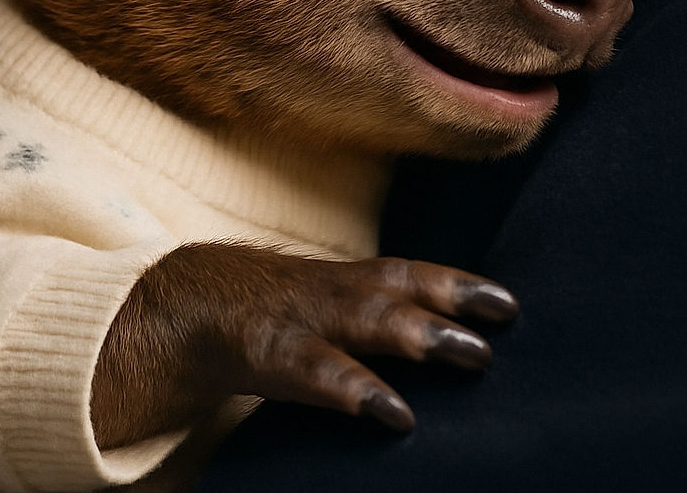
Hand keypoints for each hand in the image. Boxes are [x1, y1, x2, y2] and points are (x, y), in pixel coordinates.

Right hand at [91, 242, 517, 446]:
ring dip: (418, 333)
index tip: (509, 303)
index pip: (406, 274)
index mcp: (340, 283)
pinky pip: (313, 370)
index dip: (456, 283)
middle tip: (503, 318)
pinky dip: (353, 386)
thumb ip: (367, 318)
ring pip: (363, 319)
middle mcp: (325, 293)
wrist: (177, 307)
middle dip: (449, 299)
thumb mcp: (319, 307)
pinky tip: (393, 412)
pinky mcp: (266, 353)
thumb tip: (433, 344)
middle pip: (394, 288)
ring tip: (471, 353)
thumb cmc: (264, 314)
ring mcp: (296, 319)